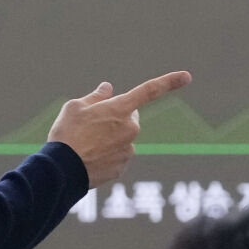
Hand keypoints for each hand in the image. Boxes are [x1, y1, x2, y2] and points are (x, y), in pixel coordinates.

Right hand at [48, 71, 191, 187]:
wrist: (61, 171)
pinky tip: (88, 158)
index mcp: (120, 109)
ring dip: (109, 138)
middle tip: (91, 125)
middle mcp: (130, 129)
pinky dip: (106, 155)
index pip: (149, 90)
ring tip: (85, 144)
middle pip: (129, 117)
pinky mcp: (122, 167)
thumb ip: (96, 97)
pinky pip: (117, 155)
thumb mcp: (75, 107)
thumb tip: (108, 89)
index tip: (187, 77)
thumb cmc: (67, 135)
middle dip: (116, 118)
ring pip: (122, 138)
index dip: (169, 81)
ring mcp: (128, 150)